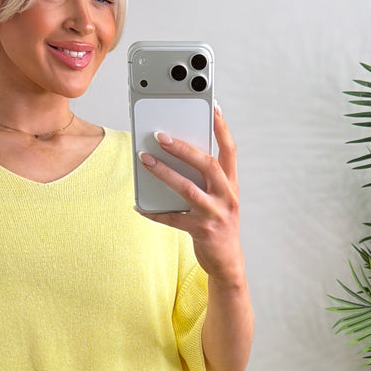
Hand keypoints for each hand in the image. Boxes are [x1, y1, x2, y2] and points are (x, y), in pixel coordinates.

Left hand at [136, 105, 242, 283]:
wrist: (228, 263)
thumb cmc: (220, 225)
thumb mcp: (220, 199)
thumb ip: (207, 179)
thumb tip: (178, 156)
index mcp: (231, 184)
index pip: (229, 150)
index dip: (222, 128)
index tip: (213, 107)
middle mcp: (226, 196)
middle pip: (206, 164)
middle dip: (182, 148)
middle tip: (160, 136)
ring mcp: (215, 214)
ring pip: (187, 188)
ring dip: (164, 173)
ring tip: (145, 160)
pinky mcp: (201, 231)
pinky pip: (173, 219)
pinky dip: (154, 212)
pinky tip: (140, 205)